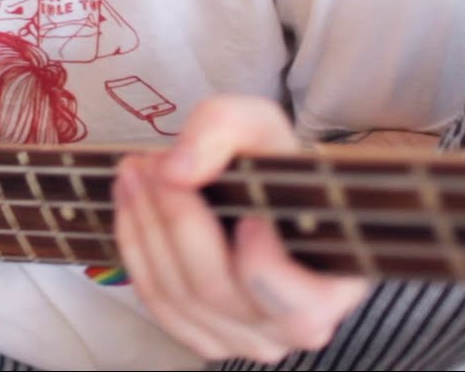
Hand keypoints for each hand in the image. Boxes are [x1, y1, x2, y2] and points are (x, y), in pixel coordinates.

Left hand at [113, 96, 370, 363]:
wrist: (265, 191)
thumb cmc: (273, 163)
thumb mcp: (259, 123)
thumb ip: (223, 127)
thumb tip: (177, 171)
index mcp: (334, 287)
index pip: (296, 302)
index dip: (261, 265)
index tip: (245, 214)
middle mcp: (296, 327)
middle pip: (216, 289)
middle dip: (174, 219)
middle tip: (150, 164)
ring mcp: (249, 341)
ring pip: (178, 297)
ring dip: (145, 228)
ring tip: (133, 174)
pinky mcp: (207, 337)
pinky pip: (158, 304)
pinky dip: (136, 250)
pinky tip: (130, 207)